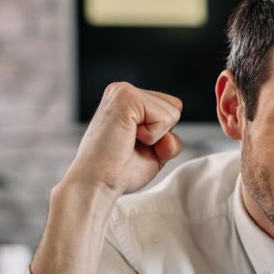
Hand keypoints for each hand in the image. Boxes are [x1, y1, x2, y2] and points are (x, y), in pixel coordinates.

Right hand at [64, 82, 183, 198]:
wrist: (97, 183)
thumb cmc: (120, 171)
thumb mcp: (155, 154)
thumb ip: (170, 141)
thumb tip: (171, 136)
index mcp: (129, 101)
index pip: (171, 109)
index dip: (163, 135)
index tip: (136, 146)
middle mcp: (124, 90)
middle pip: (175, 107)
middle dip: (163, 134)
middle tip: (132, 146)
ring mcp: (123, 91)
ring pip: (173, 111)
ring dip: (157, 137)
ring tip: (128, 142)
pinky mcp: (125, 97)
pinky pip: (165, 117)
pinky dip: (153, 136)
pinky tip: (128, 138)